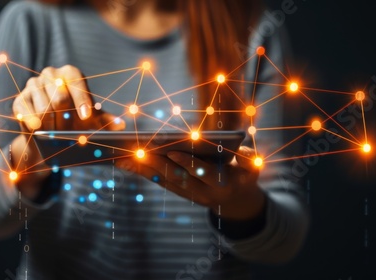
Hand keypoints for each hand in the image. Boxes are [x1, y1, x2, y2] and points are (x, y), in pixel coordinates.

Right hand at [10, 65, 124, 198]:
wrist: (48, 137)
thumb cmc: (74, 122)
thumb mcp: (91, 121)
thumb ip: (105, 121)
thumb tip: (121, 126)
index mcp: (69, 73)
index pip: (76, 79)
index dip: (82, 99)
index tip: (86, 117)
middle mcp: (50, 74)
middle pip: (60, 97)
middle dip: (67, 119)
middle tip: (70, 132)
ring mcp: (32, 86)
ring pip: (43, 108)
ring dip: (52, 126)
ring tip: (56, 134)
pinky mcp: (19, 100)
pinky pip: (26, 112)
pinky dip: (33, 123)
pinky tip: (38, 129)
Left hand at [115, 146, 265, 219]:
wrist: (235, 199)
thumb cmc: (243, 176)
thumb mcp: (252, 169)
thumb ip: (250, 160)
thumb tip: (245, 153)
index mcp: (220, 185)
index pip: (201, 172)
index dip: (187, 162)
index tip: (172, 150)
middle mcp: (201, 193)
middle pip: (175, 177)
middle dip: (155, 164)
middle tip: (137, 150)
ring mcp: (188, 194)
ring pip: (163, 181)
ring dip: (142, 170)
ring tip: (123, 156)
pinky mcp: (178, 192)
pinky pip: (158, 182)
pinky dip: (143, 172)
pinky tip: (127, 162)